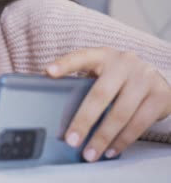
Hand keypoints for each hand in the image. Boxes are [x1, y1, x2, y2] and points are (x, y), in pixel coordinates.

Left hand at [45, 47, 170, 161]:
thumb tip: (48, 101)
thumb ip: (81, 82)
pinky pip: (139, 123)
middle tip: (70, 140)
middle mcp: (124, 63)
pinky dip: (123, 140)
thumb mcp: (100, 73)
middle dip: (83, 120)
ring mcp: (144, 79)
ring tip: (89, 153)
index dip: (65, 64)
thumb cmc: (117, 79)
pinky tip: (110, 151)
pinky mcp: (160, 95)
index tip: (48, 72)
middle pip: (100, 94)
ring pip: (120, 113)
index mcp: (103, 56)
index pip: (81, 57)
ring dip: (103, 137)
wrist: (157, 79)